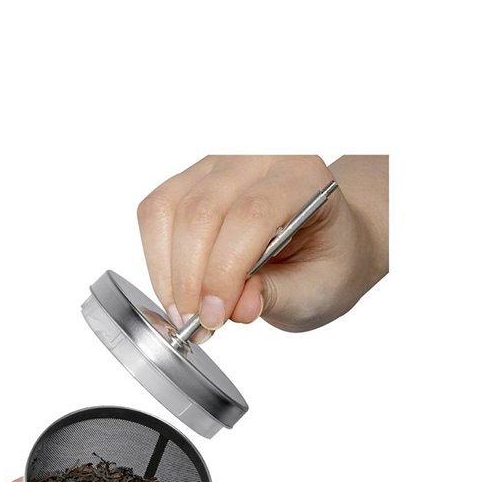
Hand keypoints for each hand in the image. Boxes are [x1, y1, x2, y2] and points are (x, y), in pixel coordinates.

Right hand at [137, 155, 386, 335]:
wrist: (325, 240)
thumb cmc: (326, 260)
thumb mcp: (317, 290)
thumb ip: (276, 296)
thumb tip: (236, 307)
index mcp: (303, 178)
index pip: (251, 214)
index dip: (224, 271)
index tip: (215, 316)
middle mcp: (258, 158)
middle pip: (202, 211)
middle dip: (190, 279)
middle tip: (199, 323)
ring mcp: (218, 165)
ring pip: (168, 210)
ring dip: (168, 272)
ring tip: (187, 311)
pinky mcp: (190, 180)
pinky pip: (154, 213)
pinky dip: (158, 258)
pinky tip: (178, 288)